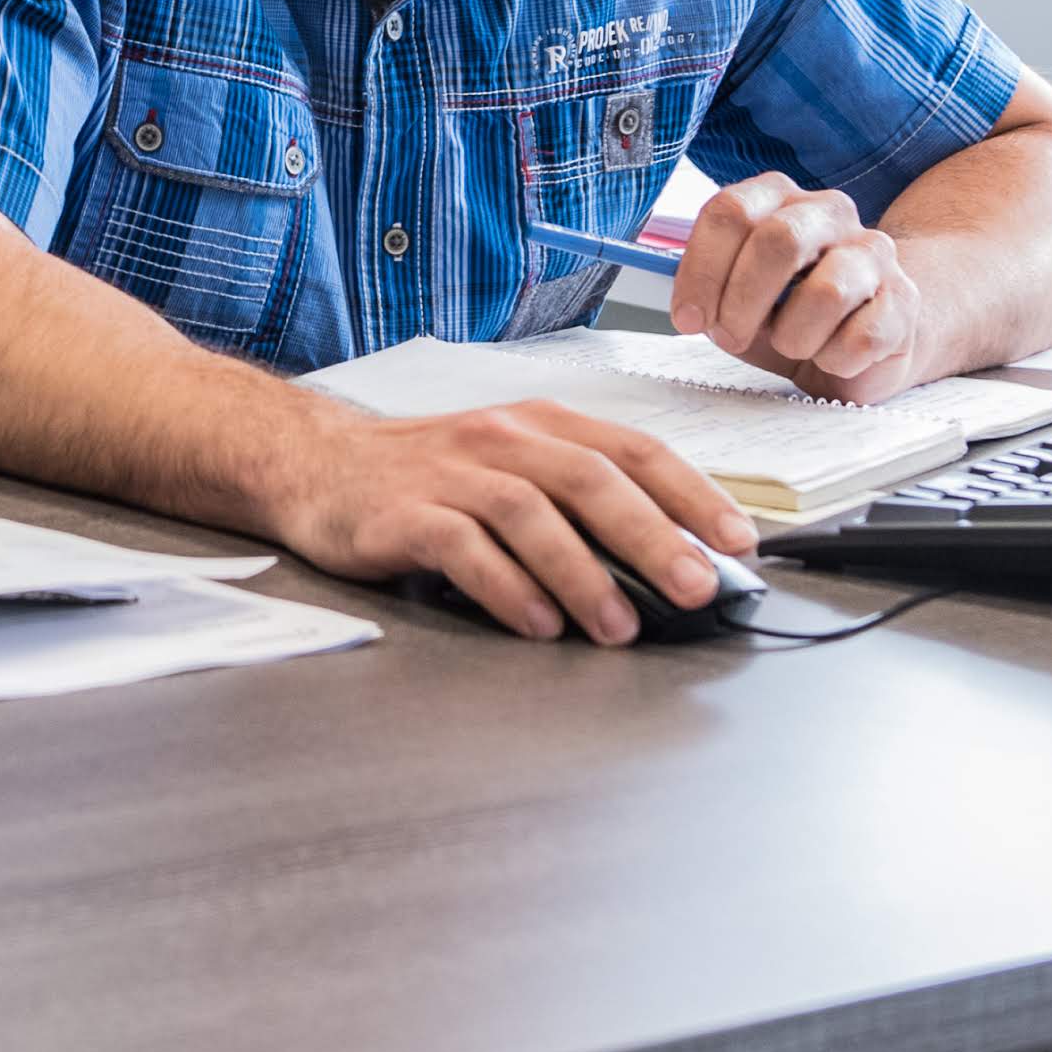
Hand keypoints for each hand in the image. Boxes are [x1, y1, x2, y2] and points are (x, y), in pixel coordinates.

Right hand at [267, 401, 757, 643]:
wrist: (313, 464)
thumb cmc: (424, 475)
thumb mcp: (508, 467)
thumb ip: (575, 503)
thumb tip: (665, 563)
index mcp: (539, 424)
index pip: (633, 449)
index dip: (692, 493)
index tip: (738, 540)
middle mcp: (500, 438)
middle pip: (591, 480)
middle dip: (652, 537)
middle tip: (695, 588)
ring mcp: (450, 472)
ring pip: (532, 514)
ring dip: (584, 573)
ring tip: (619, 626)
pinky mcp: (403, 514)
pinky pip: (463, 549)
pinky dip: (507, 588)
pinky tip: (537, 624)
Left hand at [672, 172, 931, 400]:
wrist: (867, 336)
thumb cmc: (790, 312)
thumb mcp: (735, 294)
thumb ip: (706, 286)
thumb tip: (678, 298)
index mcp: (778, 198)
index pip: (730, 211)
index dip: (701, 270)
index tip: (688, 318)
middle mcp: (829, 212)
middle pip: (777, 241)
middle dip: (742, 302)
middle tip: (731, 337)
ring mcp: (873, 253)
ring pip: (825, 292)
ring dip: (793, 336)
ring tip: (793, 345)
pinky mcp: (903, 301)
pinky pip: (860, 338)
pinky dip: (834, 359)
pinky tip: (832, 355)